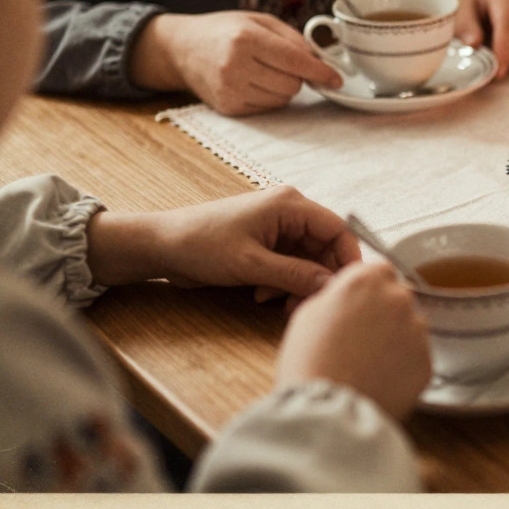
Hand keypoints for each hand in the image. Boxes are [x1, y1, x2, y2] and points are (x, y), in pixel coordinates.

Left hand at [85, 186, 360, 297]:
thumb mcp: (252, 264)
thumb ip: (296, 274)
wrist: (161, 246)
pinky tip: (262, 295)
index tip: (347, 287)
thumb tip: (331, 286)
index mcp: (290, 204)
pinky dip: (283, 283)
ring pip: (308, 260)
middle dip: (317, 278)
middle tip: (304, 304)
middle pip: (325, 248)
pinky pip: (290, 265)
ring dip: (297, 284)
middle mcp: (289, 211)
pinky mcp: (266, 243)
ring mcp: (277, 227)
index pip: (338, 229)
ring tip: (274, 302)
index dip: (348, 259)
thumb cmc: (200, 245)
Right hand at [129, 11, 343, 115]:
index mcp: (246, 38)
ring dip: (284, 87)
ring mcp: (229, 88)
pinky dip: (269, 96)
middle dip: (298, 76)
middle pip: (292, 84)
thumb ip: (293, 39)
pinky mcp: (228, 106)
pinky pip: (267, 108)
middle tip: (283, 64)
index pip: (294, 60)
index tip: (337, 79)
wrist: (182, 48)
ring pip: (283, 99)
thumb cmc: (226, 30)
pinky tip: (253, 82)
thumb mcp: (259, 21)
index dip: (320, 71)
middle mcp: (236, 65)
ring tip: (264, 70)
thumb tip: (322, 60)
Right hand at [276, 262, 431, 419]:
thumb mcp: (309, 313)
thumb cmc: (310, 362)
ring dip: (396, 338)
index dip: (367, 290)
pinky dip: (403, 365)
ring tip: (368, 364)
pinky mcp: (427, 361)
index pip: (379, 270)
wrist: (327, 412)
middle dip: (384, 312)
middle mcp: (399, 299)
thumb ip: (338, 294)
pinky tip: (380, 379)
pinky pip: (416, 356)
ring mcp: (418, 330)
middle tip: (361, 338)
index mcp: (367, 280)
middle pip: (398, 297)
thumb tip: (348, 295)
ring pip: (410, 327)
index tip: (358, 305)